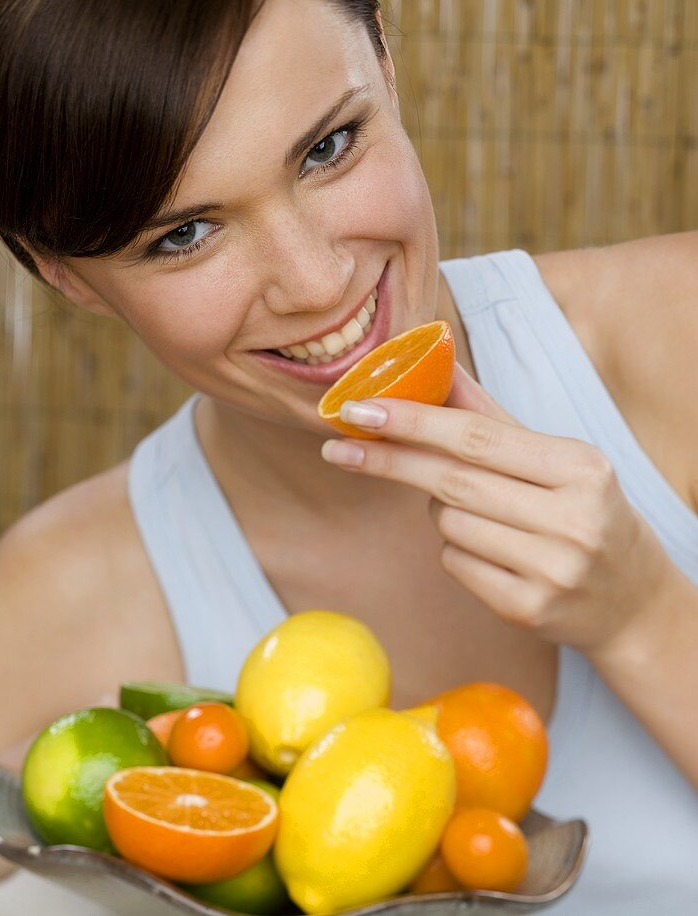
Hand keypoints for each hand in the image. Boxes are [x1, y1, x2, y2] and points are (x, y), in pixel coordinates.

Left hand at [320, 366, 672, 655]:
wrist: (632, 601)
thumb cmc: (585, 513)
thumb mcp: (557, 458)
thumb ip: (492, 414)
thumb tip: (436, 362)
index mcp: (580, 467)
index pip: (477, 436)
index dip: (412, 420)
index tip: (360, 408)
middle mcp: (572, 519)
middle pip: (452, 480)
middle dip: (389, 460)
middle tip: (338, 446)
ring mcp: (551, 569)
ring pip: (448, 523)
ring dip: (438, 508)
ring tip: (476, 509)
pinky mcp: (528, 609)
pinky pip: (455, 562)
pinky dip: (454, 546)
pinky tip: (489, 547)